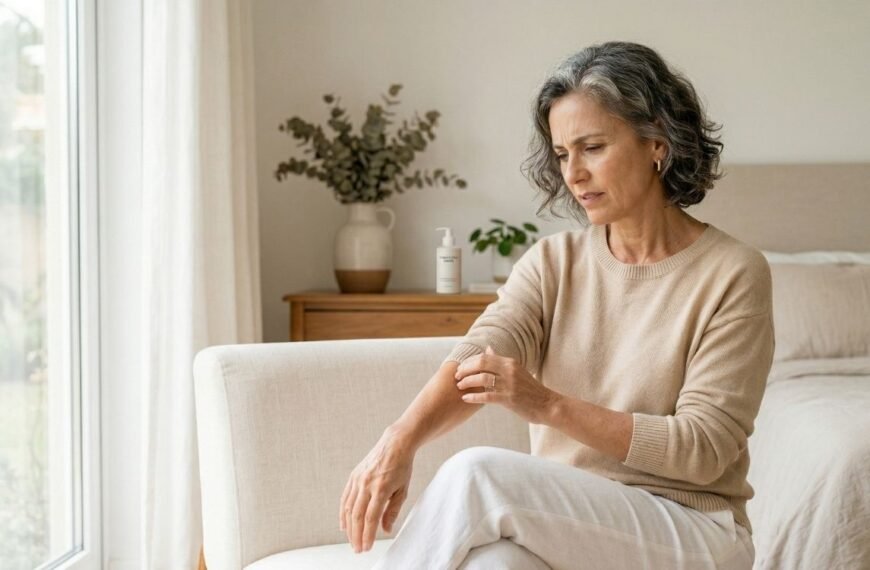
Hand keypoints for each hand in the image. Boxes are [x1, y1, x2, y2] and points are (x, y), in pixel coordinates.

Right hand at [339, 427, 414, 552]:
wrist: (395, 444)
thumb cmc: (402, 468)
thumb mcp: (403, 490)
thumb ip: (393, 511)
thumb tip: (385, 530)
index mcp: (381, 488)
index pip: (371, 517)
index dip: (367, 535)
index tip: (367, 547)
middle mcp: (366, 484)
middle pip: (357, 515)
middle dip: (356, 535)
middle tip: (358, 549)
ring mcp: (358, 479)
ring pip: (349, 508)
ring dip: (349, 527)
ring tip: (352, 541)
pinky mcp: (353, 476)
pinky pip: (345, 498)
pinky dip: (343, 513)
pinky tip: (344, 525)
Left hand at [455, 346, 560, 424]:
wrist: (548, 405)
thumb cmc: (530, 390)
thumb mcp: (517, 371)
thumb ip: (500, 361)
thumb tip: (487, 349)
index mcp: (510, 362)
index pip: (484, 357)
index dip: (469, 362)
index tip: (460, 367)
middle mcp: (509, 370)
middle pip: (481, 364)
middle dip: (465, 369)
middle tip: (456, 376)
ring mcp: (509, 384)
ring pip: (482, 379)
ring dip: (467, 382)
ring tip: (459, 387)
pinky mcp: (509, 398)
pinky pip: (486, 396)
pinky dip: (473, 397)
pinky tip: (465, 399)